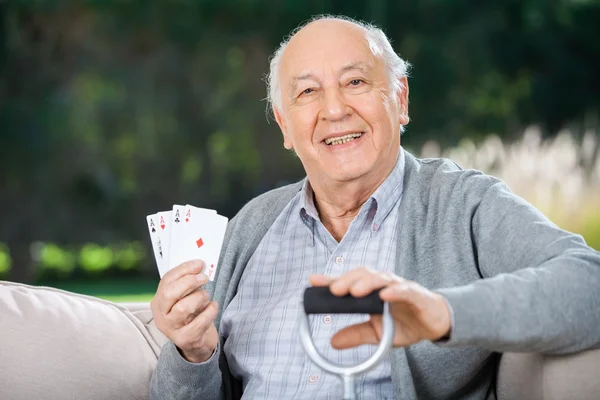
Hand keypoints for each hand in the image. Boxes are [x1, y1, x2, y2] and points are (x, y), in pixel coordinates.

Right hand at [150, 260, 218, 362]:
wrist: (196, 344)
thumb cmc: (192, 316)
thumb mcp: (186, 298)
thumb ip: (189, 284)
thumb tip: (199, 267)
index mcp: (159, 302)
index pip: (166, 281)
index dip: (183, 270)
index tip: (199, 264)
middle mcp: (161, 316)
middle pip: (169, 293)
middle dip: (189, 282)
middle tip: (204, 278)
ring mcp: (171, 329)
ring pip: (182, 308)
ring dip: (199, 298)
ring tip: (207, 297)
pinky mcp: (185, 339)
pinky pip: (199, 322)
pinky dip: (210, 311)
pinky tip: (213, 307)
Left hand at [309, 267, 450, 348]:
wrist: (435, 323)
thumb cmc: (405, 322)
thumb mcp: (377, 332)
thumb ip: (356, 334)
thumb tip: (332, 342)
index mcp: (371, 292)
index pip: (349, 282)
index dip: (331, 280)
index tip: (313, 281)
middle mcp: (383, 285)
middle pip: (363, 275)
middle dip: (347, 280)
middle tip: (333, 290)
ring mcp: (399, 287)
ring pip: (381, 278)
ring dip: (367, 283)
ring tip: (354, 291)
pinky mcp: (416, 294)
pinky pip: (404, 290)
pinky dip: (394, 290)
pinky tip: (385, 294)